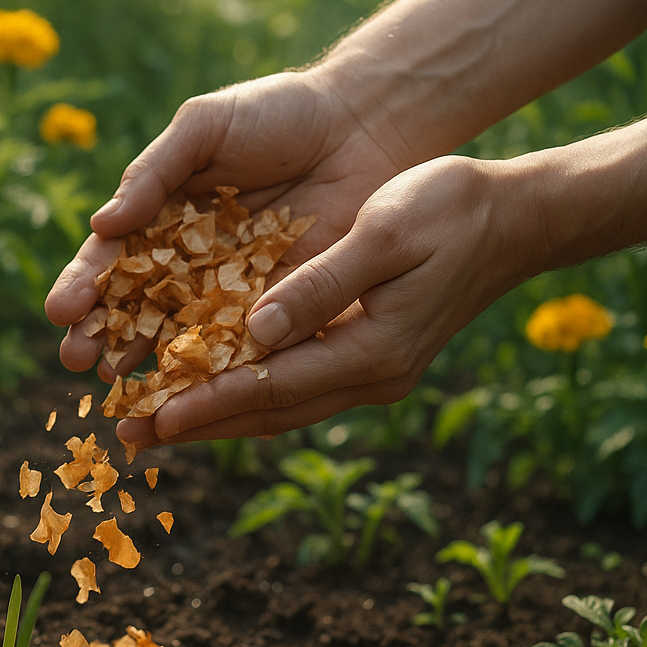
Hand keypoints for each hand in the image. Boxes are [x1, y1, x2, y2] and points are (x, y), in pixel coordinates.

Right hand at [44, 69, 411, 378]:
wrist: (363, 124)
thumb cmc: (278, 113)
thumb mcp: (205, 127)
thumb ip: (153, 172)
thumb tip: (102, 224)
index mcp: (159, 216)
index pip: (110, 258)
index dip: (83, 284)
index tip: (62, 311)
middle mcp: (186, 260)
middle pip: (133, 307)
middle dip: (102, 336)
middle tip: (77, 362)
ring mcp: (229, 289)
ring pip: (178, 335)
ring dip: (146, 363)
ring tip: (118, 384)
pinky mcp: (277, 308)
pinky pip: (239, 344)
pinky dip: (212, 369)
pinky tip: (188, 390)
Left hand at [119, 154, 543, 446]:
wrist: (517, 217)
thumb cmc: (450, 209)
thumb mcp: (383, 233)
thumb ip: (320, 284)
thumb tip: (258, 331)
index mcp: (373, 349)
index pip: (272, 387)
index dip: (207, 403)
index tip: (152, 418)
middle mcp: (372, 375)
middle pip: (267, 412)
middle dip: (197, 425)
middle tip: (128, 437)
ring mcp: (374, 372)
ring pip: (279, 407)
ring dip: (216, 417)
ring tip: (153, 426)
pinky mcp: (369, 356)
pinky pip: (295, 386)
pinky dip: (246, 392)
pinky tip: (207, 388)